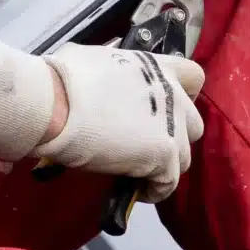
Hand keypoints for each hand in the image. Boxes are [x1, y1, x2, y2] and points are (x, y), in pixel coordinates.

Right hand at [37, 43, 204, 200]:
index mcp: (156, 67)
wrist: (55, 104)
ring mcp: (172, 125)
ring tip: (138, 171)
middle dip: (175, 137)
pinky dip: (154, 189)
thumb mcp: (93, 60)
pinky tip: (137, 190)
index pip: (194, 77)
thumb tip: (98, 80)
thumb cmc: (63, 79)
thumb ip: (112, 73)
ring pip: (183, 156)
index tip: (166, 110)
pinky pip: (168, 182)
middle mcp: (171, 93)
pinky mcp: (164, 154)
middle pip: (193, 124)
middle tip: (146, 145)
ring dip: (163, 166)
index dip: (184, 96)